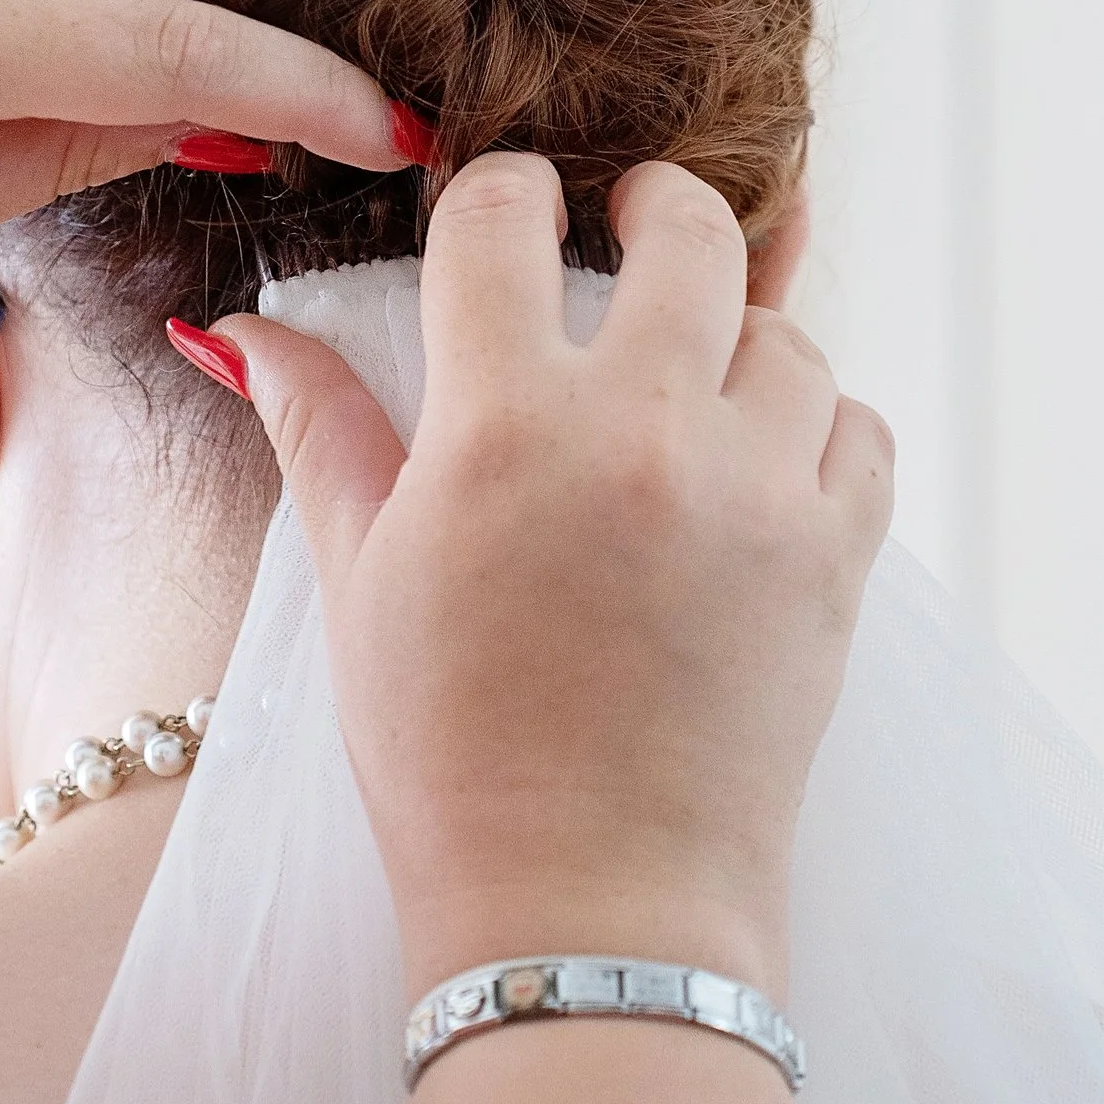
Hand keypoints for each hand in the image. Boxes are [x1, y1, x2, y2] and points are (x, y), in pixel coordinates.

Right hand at [224, 155, 892, 998]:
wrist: (587, 908)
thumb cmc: (449, 755)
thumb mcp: (359, 580)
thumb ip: (318, 428)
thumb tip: (241, 327)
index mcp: (505, 426)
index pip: (507, 219)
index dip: (497, 195)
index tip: (504, 214)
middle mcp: (645, 434)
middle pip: (691, 230)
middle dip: (658, 208)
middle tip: (637, 226)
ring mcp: (758, 493)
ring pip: (791, 331)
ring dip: (744, 336)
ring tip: (699, 378)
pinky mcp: (839, 561)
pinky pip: (862, 430)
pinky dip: (822, 429)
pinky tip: (765, 465)